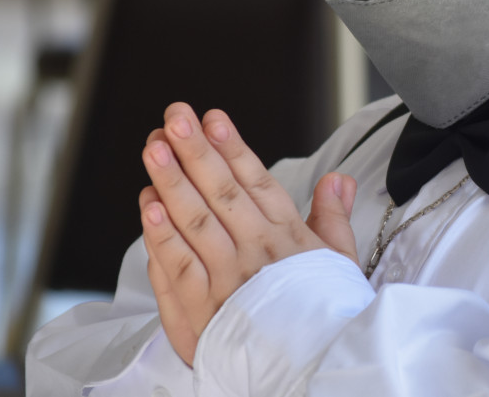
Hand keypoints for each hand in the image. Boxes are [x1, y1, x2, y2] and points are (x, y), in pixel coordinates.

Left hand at [138, 103, 358, 365]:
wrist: (312, 374)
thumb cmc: (323, 317)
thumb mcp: (340, 264)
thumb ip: (333, 217)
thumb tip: (338, 178)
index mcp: (288, 238)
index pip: (257, 182)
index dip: (233, 147)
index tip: (214, 118)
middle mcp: (256, 254)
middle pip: (221, 193)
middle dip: (196, 150)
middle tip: (175, 117)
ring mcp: (226, 282)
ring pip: (194, 223)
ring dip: (171, 182)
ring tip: (154, 147)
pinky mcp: (201, 313)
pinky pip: (177, 269)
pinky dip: (161, 236)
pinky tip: (148, 206)